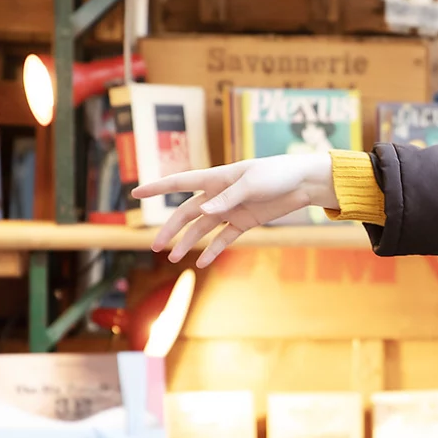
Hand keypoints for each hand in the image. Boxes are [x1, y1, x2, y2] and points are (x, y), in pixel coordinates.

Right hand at [132, 153, 336, 266]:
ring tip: (174, 259)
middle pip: (187, 213)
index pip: (180, 183)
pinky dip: (213, 250)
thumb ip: (227, 198)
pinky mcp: (244, 222)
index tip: (135, 193)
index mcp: (216, 178)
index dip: (157, 188)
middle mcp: (219, 195)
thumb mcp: (252, 183)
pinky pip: (224, 238)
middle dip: (170, 229)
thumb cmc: (277, 174)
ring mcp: (230, 209)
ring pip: (202, 228)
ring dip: (188, 243)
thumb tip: (203, 211)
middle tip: (155, 246)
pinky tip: (202, 263)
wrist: (303, 182)